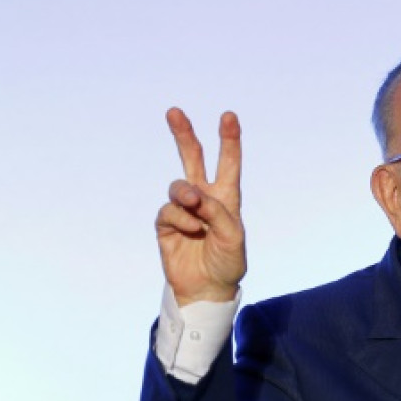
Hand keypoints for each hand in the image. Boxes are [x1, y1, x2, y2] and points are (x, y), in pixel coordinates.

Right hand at [155, 108, 246, 304]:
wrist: (207, 289)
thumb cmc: (227, 263)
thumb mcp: (233, 237)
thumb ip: (217, 211)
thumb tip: (191, 194)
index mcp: (226, 198)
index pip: (228, 164)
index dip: (229, 140)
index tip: (229, 116)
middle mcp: (204, 199)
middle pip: (192, 159)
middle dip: (184, 135)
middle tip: (174, 112)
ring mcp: (183, 210)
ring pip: (178, 186)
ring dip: (186, 193)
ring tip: (194, 205)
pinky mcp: (167, 224)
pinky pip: (169, 210)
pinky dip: (180, 218)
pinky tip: (190, 231)